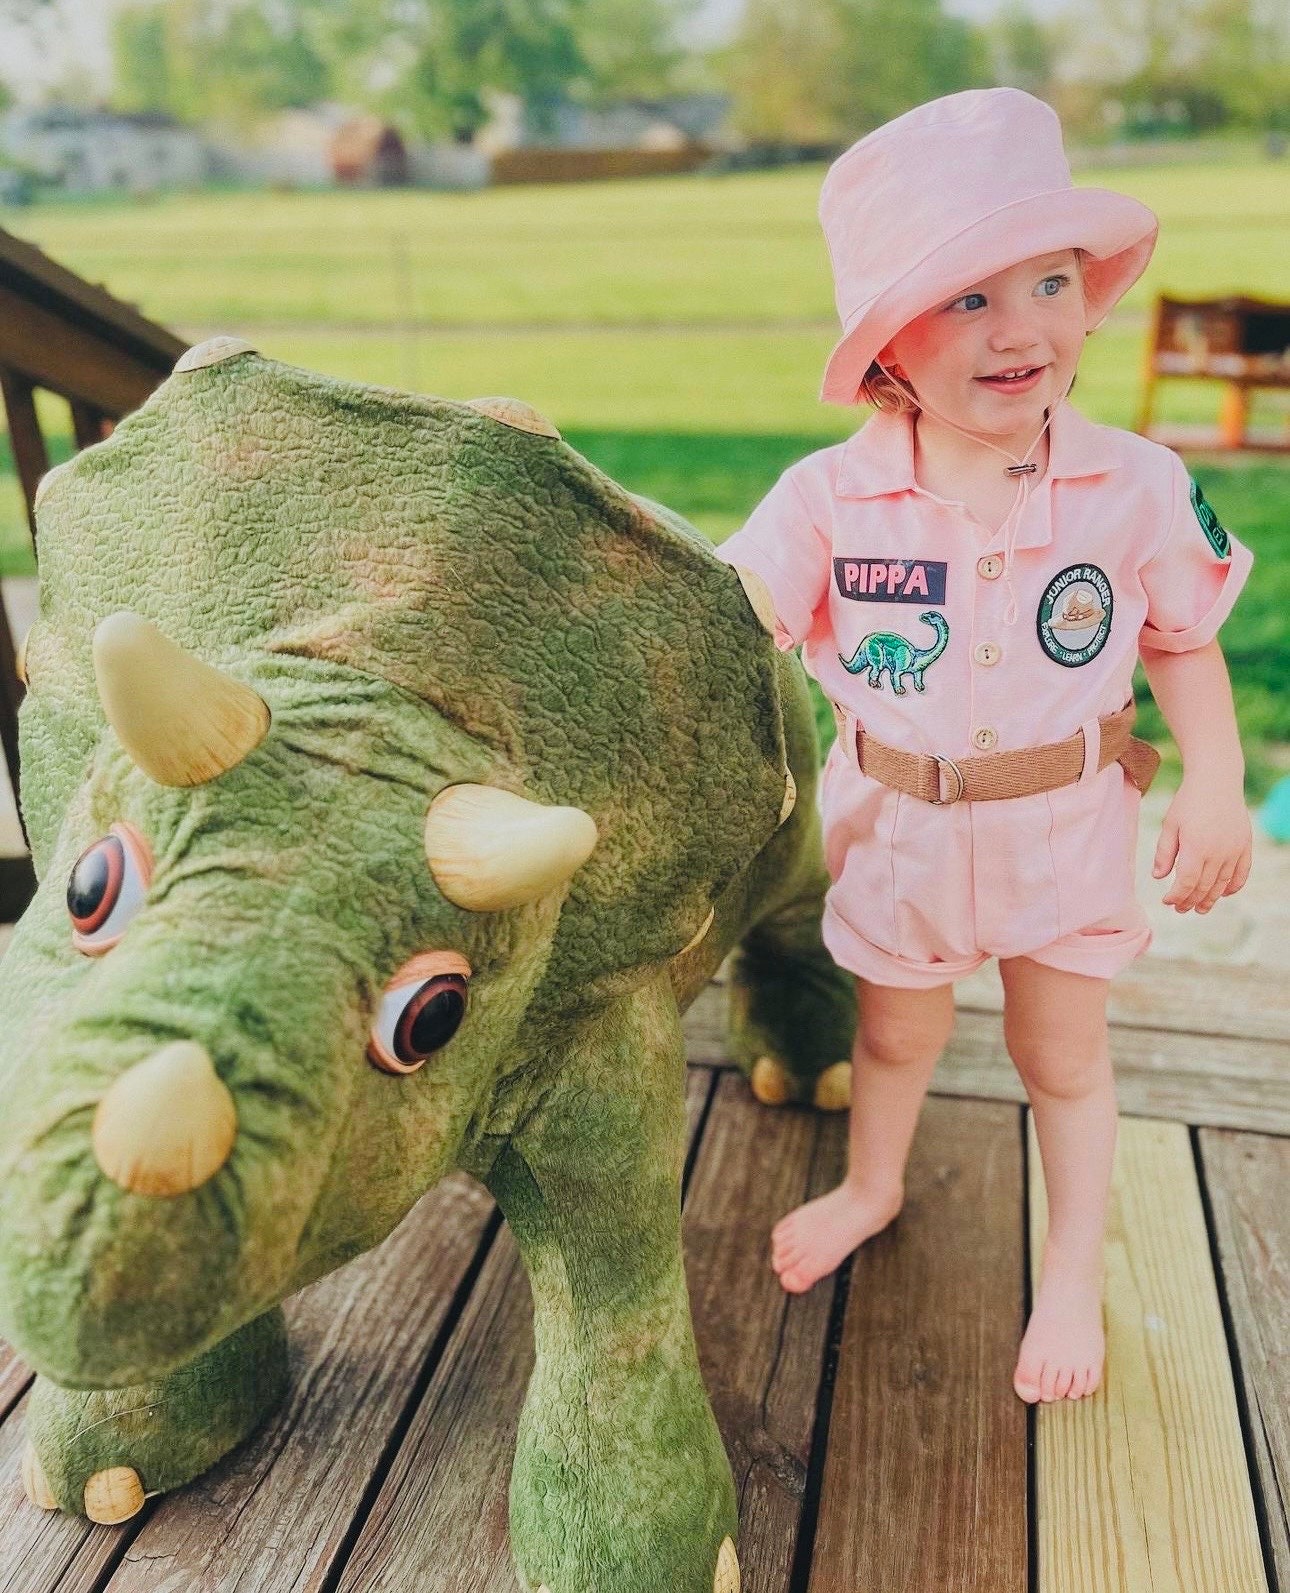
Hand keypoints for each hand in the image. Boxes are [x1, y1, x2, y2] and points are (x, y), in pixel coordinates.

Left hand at [1151, 777, 1251, 913]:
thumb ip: (1164, 853)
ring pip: (1223, 883)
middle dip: (1191, 901)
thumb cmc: (1188, 802)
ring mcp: (1234, 850)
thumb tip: (1158, 877)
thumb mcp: (1170, 825)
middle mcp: (1218, 852)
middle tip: (1180, 910)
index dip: (1177, 896)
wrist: (1216, 781)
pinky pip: (1242, 873)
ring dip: (1211, 899)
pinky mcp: (1245, 845)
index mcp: (1196, 847)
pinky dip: (1233, 886)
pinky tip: (1224, 894)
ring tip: (1200, 909)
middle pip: (1204, 886)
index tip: (1166, 901)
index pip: (1187, 882)